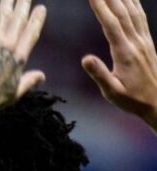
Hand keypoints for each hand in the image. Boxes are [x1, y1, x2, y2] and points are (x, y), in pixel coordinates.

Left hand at [0, 0, 47, 105]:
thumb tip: (42, 76)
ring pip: (4, 12)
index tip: (40, 8)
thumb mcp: (16, 92)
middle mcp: (10, 43)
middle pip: (19, 17)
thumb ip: (29, 81)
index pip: (32, 31)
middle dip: (24, 2)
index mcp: (21, 55)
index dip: (36, 19)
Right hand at [82, 0, 156, 130]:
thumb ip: (99, 74)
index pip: (111, 25)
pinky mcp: (146, 41)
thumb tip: (85, 59)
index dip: (101, 8)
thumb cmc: (132, 99)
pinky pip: (140, 17)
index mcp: (125, 53)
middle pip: (123, 13)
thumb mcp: (112, 92)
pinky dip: (134, 3)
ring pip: (133, 11)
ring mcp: (143, 40)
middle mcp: (136, 42)